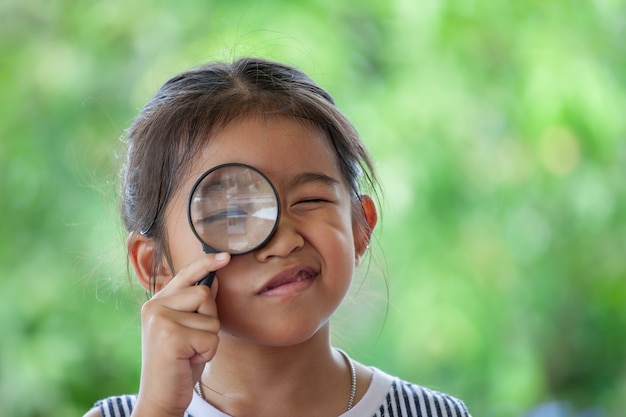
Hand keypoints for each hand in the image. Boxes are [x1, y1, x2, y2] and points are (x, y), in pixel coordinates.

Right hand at [131, 253, 229, 416]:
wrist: (161, 396)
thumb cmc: (178, 363)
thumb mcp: (187, 329)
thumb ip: (195, 305)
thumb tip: (215, 279)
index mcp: (157, 302)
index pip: (186, 274)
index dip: (206, 263)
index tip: (225, 256)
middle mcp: (155, 307)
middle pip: (204, 294)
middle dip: (209, 320)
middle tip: (192, 342)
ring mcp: (160, 320)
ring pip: (210, 317)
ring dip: (209, 339)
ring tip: (190, 351)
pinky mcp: (170, 336)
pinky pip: (211, 337)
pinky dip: (208, 352)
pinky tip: (190, 360)